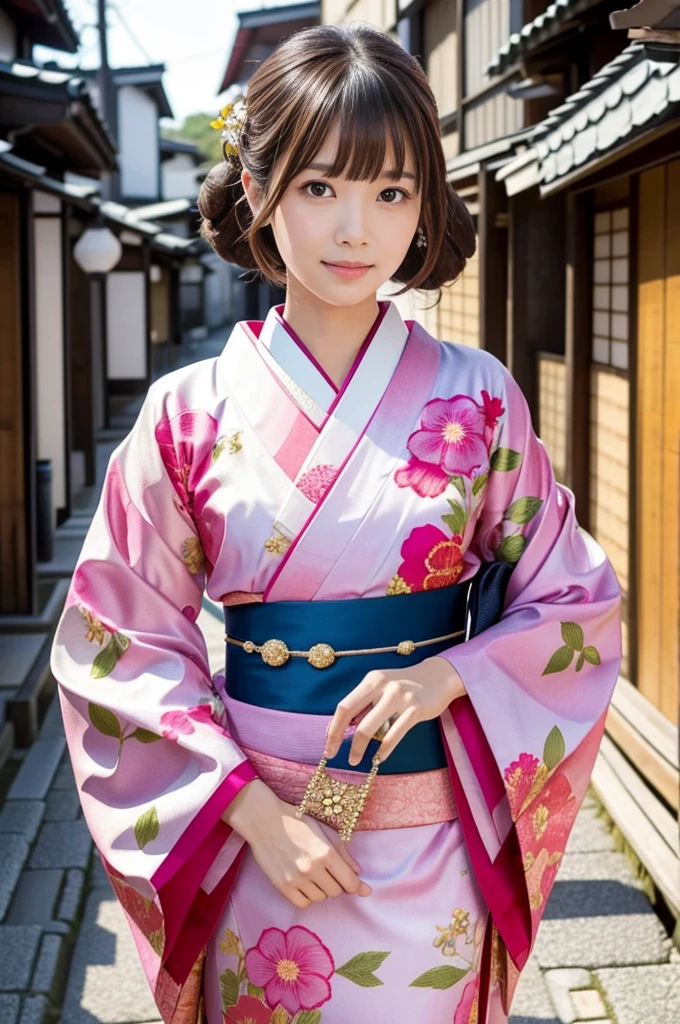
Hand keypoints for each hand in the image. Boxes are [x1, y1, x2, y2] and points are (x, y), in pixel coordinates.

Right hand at [223, 780, 370, 907]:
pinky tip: (303, 884)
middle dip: (336, 883)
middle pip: (335, 892)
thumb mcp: (325, 831)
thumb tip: (358, 874)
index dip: (355, 886)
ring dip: (320, 889)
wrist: (265, 821)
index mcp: (326, 852)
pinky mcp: (282, 886)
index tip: (354, 885)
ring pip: (320, 898)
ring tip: (312, 874)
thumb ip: (344, 853)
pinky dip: (306, 897)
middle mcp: (313, 868)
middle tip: (327, 872)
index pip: (350, 883)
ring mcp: (296, 879)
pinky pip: (303, 903)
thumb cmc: (297, 822)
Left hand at [324, 655, 464, 766]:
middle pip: (353, 716)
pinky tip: (379, 758)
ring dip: (359, 748)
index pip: (345, 705)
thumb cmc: (404, 686)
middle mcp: (384, 686)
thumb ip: (365, 704)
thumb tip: (343, 728)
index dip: (333, 727)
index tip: (328, 744)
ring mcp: (400, 697)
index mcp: (372, 679)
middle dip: (339, 738)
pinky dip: (384, 750)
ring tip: (355, 760)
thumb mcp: (381, 687)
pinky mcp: (415, 710)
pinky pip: (394, 735)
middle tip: (334, 755)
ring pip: (371, 728)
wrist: (438, 676)